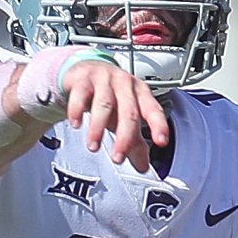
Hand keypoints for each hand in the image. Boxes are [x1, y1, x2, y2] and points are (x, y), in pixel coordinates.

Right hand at [60, 58, 170, 172]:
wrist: (86, 70)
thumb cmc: (110, 95)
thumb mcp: (124, 117)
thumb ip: (135, 142)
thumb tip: (143, 167)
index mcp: (140, 93)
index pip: (153, 110)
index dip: (158, 125)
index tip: (161, 141)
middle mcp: (125, 85)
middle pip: (128, 111)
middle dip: (124, 137)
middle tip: (118, 157)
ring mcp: (104, 79)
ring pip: (104, 103)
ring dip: (98, 128)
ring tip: (93, 146)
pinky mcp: (83, 79)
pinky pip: (80, 94)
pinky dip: (77, 110)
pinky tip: (76, 123)